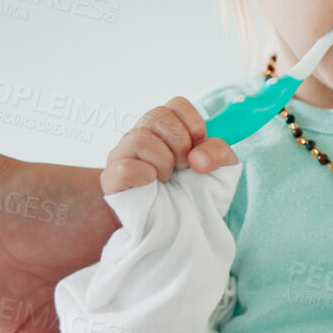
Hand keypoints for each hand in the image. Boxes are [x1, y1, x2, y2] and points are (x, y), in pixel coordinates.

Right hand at [102, 97, 237, 194]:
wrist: (180, 227)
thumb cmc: (194, 194)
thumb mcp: (220, 171)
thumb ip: (219, 152)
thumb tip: (197, 157)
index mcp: (167, 128)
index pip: (177, 105)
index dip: (194, 125)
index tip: (198, 147)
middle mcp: (142, 135)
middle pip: (157, 115)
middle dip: (180, 143)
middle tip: (183, 167)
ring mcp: (124, 154)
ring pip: (139, 139)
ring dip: (163, 162)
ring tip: (166, 178)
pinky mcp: (113, 179)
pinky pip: (124, 167)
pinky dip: (145, 175)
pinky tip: (151, 184)